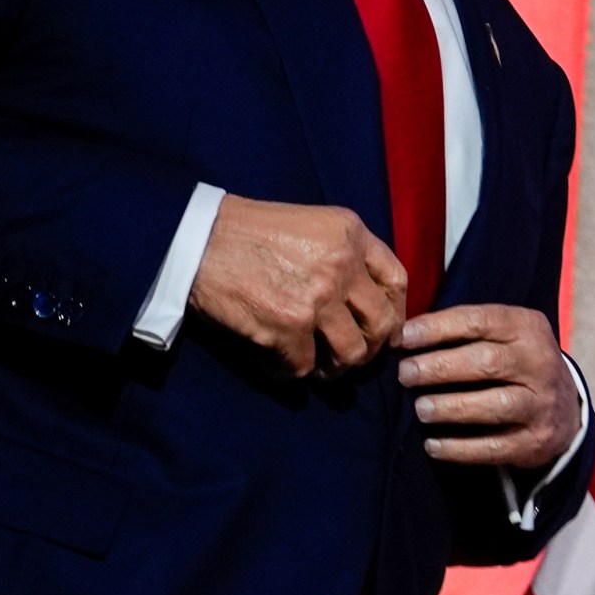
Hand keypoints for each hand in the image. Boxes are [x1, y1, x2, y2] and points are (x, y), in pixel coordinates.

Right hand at [187, 195, 409, 378]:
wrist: (196, 239)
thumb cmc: (247, 231)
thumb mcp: (310, 223)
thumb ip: (344, 253)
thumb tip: (366, 301)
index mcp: (350, 234)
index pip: (397, 282)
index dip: (395, 313)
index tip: (383, 330)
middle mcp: (341, 266)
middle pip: (381, 325)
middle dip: (370, 349)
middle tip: (351, 355)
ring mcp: (316, 300)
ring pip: (350, 355)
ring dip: (334, 368)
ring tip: (316, 365)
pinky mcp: (286, 329)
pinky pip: (304, 368)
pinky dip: (289, 371)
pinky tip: (275, 361)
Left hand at [396, 305, 579, 467]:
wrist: (565, 407)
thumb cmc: (514, 361)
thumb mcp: (501, 334)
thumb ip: (462, 330)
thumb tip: (403, 336)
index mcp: (526, 327)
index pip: (478, 321)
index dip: (438, 328)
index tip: (404, 338)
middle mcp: (540, 363)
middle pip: (487, 362)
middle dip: (440, 368)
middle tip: (406, 374)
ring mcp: (542, 404)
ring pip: (496, 405)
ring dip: (452, 407)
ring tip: (420, 409)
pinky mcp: (537, 441)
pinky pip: (496, 447)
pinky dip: (461, 449)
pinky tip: (433, 445)